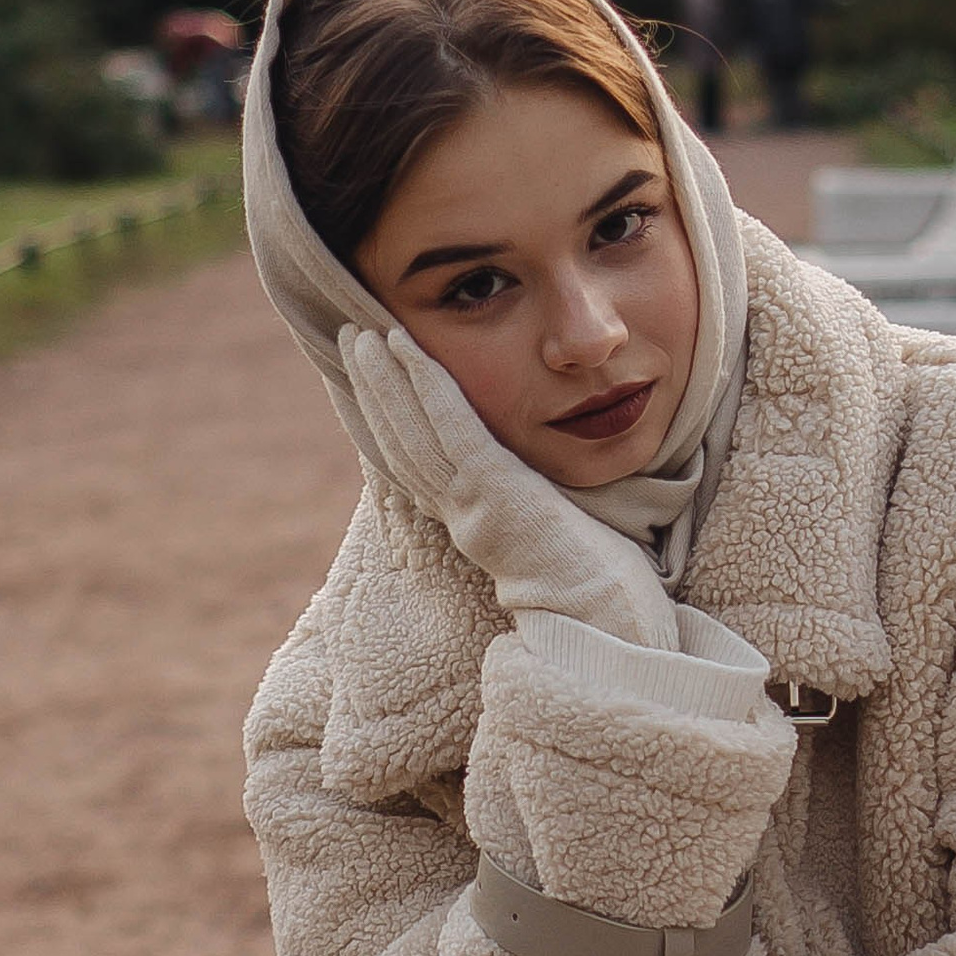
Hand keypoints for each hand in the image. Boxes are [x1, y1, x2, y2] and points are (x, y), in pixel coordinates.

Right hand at [341, 323, 677, 648]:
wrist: (604, 623)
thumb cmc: (598, 588)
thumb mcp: (557, 534)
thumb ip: (540, 504)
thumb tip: (547, 488)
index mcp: (473, 520)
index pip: (418, 458)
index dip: (388, 416)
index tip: (371, 378)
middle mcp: (461, 509)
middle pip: (401, 437)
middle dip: (372, 387)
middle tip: (350, 338)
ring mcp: (472, 498)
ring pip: (412, 425)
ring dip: (383, 376)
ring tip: (363, 332)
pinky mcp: (491, 486)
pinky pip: (449, 423)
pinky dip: (424, 382)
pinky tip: (405, 347)